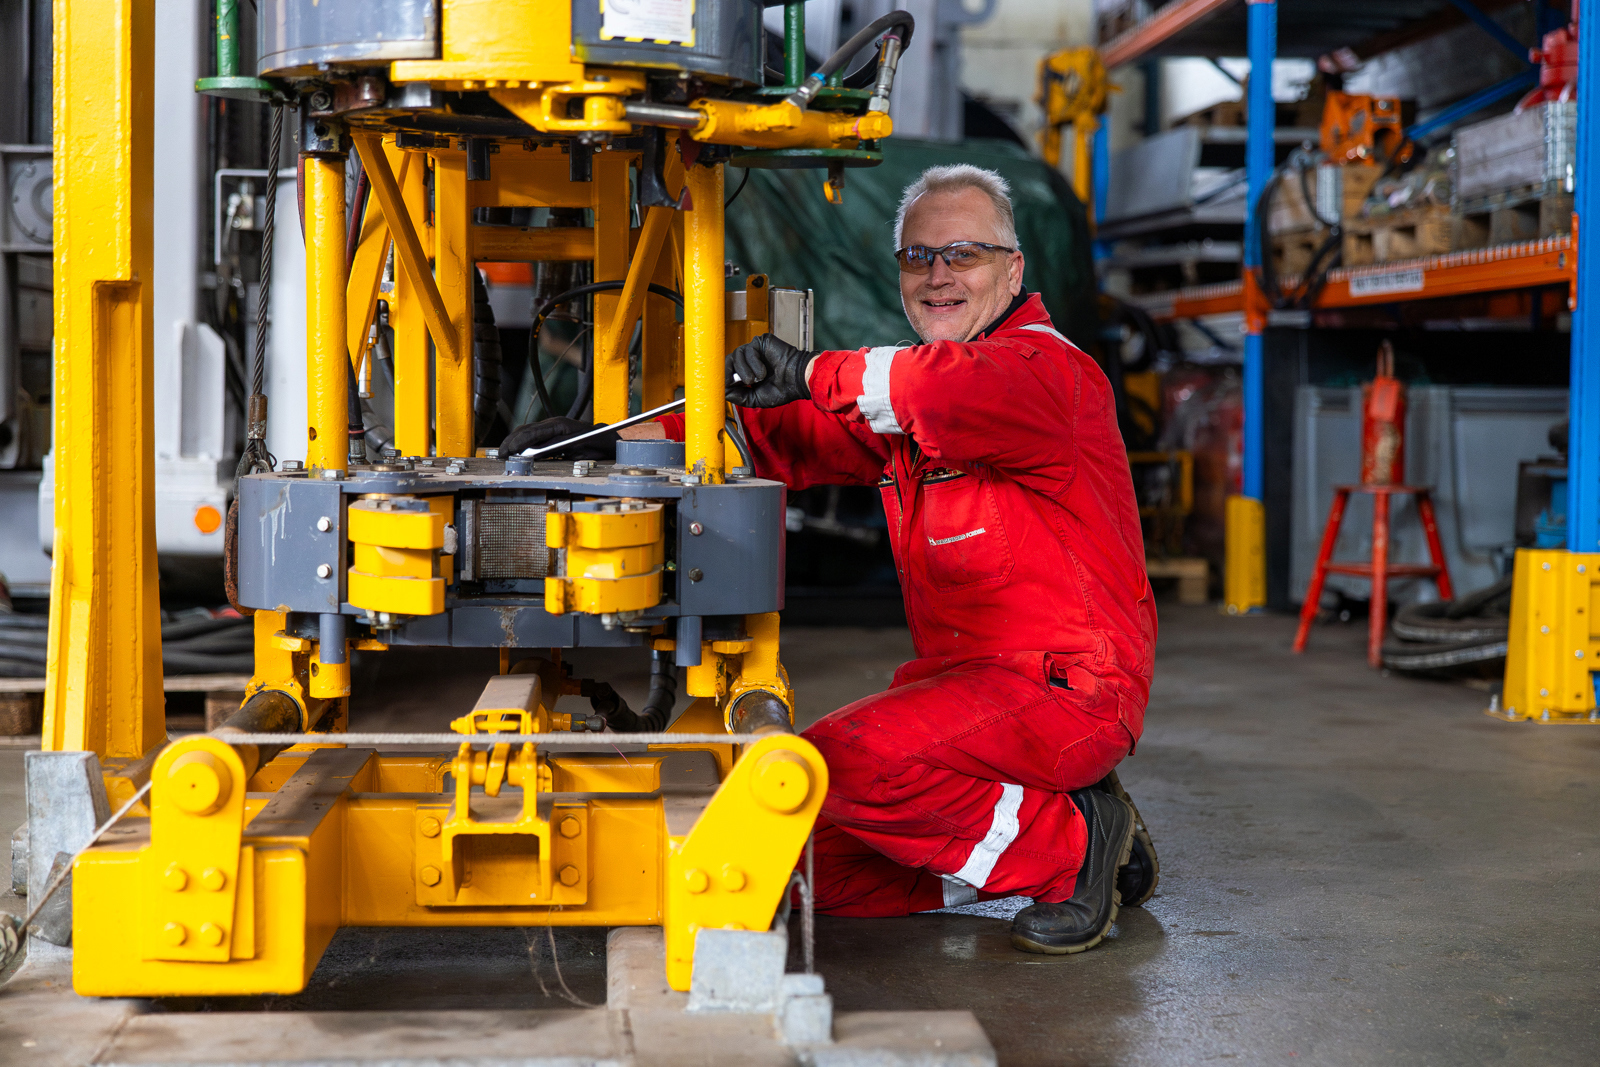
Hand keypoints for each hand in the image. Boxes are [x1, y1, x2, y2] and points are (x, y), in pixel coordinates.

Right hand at [500, 417, 618, 460]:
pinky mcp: (552, 431)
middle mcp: (554, 423)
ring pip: (527, 431)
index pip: (532, 433)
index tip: (508, 452)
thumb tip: (535, 452)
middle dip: (511, 442)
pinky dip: (521, 441)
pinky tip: (515, 450)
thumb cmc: (596, 445)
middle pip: (525, 430)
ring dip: (514, 441)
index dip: (518, 443)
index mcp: (559, 425)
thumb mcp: (577, 449)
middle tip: (501, 454)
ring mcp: (553, 426)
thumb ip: (555, 448)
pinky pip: (533, 434)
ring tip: (504, 453)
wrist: (608, 440)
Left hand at [726, 333, 812, 407]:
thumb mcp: (755, 398)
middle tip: (737, 382)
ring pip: (737, 355)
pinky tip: (764, 372)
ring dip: (744, 371)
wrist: (797, 381)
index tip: (726, 387)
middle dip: (729, 373)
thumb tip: (723, 392)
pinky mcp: (761, 341)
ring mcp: (754, 349)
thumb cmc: (782, 389)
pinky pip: (748, 350)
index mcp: (747, 371)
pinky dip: (754, 363)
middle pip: (728, 360)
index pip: (728, 370)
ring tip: (757, 379)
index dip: (725, 378)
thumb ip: (739, 396)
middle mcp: (749, 359)